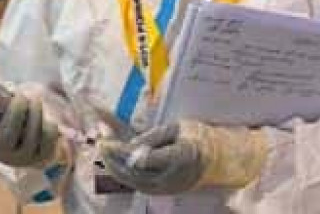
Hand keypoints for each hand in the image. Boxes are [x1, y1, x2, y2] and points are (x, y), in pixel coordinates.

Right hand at [0, 93, 59, 167]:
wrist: (27, 138)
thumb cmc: (8, 115)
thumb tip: (9, 88)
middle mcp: (1, 152)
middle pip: (7, 137)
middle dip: (15, 113)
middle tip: (20, 97)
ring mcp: (22, 156)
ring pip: (31, 136)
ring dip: (34, 112)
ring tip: (35, 100)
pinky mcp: (42, 154)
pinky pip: (48, 137)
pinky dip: (48, 123)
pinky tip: (44, 118)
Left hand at [98, 120, 266, 194]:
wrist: (219, 159)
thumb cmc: (199, 137)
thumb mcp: (179, 127)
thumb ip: (154, 137)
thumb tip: (130, 146)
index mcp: (180, 156)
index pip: (144, 159)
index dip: (122, 151)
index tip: (106, 141)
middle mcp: (173, 177)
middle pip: (134, 173)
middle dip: (113, 159)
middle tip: (100, 143)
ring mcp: (168, 188)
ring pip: (133, 182)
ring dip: (115, 167)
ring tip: (104, 151)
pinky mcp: (163, 192)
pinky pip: (138, 185)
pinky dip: (124, 174)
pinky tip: (115, 162)